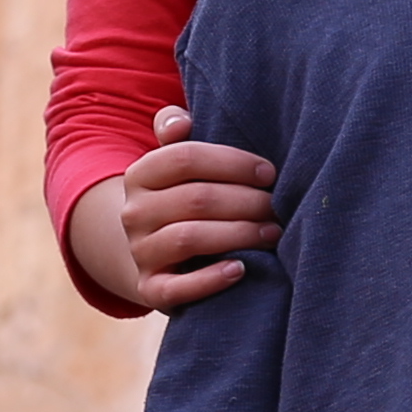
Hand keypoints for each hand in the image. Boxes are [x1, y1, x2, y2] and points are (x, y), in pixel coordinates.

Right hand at [122, 108, 283, 307]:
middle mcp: (133, 212)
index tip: (268, 172)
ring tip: (272, 232)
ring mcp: (140, 251)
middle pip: (195, 199)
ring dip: (238, 234)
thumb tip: (180, 122)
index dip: (232, 163)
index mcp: (140, 174)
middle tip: (278, 206)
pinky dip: (210, 280)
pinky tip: (241, 269)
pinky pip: (177, 288)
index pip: (185, 157)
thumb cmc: (185, 196)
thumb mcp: (177, 162)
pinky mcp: (150, 289)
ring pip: (189, 238)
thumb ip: (176, 131)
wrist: (158, 253)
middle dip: (246, 201)